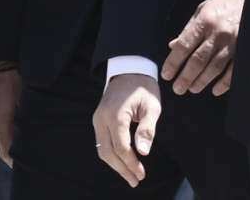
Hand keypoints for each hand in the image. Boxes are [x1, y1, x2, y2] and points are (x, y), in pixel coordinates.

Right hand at [93, 73, 161, 187]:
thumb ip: (147, 129)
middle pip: (108, 153)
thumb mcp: (152, 106)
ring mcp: (97, 119)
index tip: (141, 174)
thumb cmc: (144, 86)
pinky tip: (123, 162)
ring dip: (115, 165)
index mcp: (116, 115)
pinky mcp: (98, 119)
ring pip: (102, 149)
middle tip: (135, 180)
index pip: (121, 148)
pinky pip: (102, 142)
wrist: (129, 68)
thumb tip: (142, 153)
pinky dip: (111, 154)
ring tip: (130, 176)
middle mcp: (101, 119)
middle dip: (122, 169)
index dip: (131, 164)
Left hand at [161, 0, 245, 95]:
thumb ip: (188, 29)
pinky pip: (233, 70)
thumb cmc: (223, 3)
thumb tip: (173, 47)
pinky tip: (216, 90)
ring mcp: (233, 42)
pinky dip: (224, 83)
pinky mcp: (245, 48)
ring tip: (192, 89)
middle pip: (198, 61)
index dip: (173, 63)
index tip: (167, 75)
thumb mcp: (201, 10)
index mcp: (204, 21)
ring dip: (202, 81)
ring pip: (214, 68)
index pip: (184, 46)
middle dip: (185, 77)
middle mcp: (217, 32)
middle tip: (177, 89)